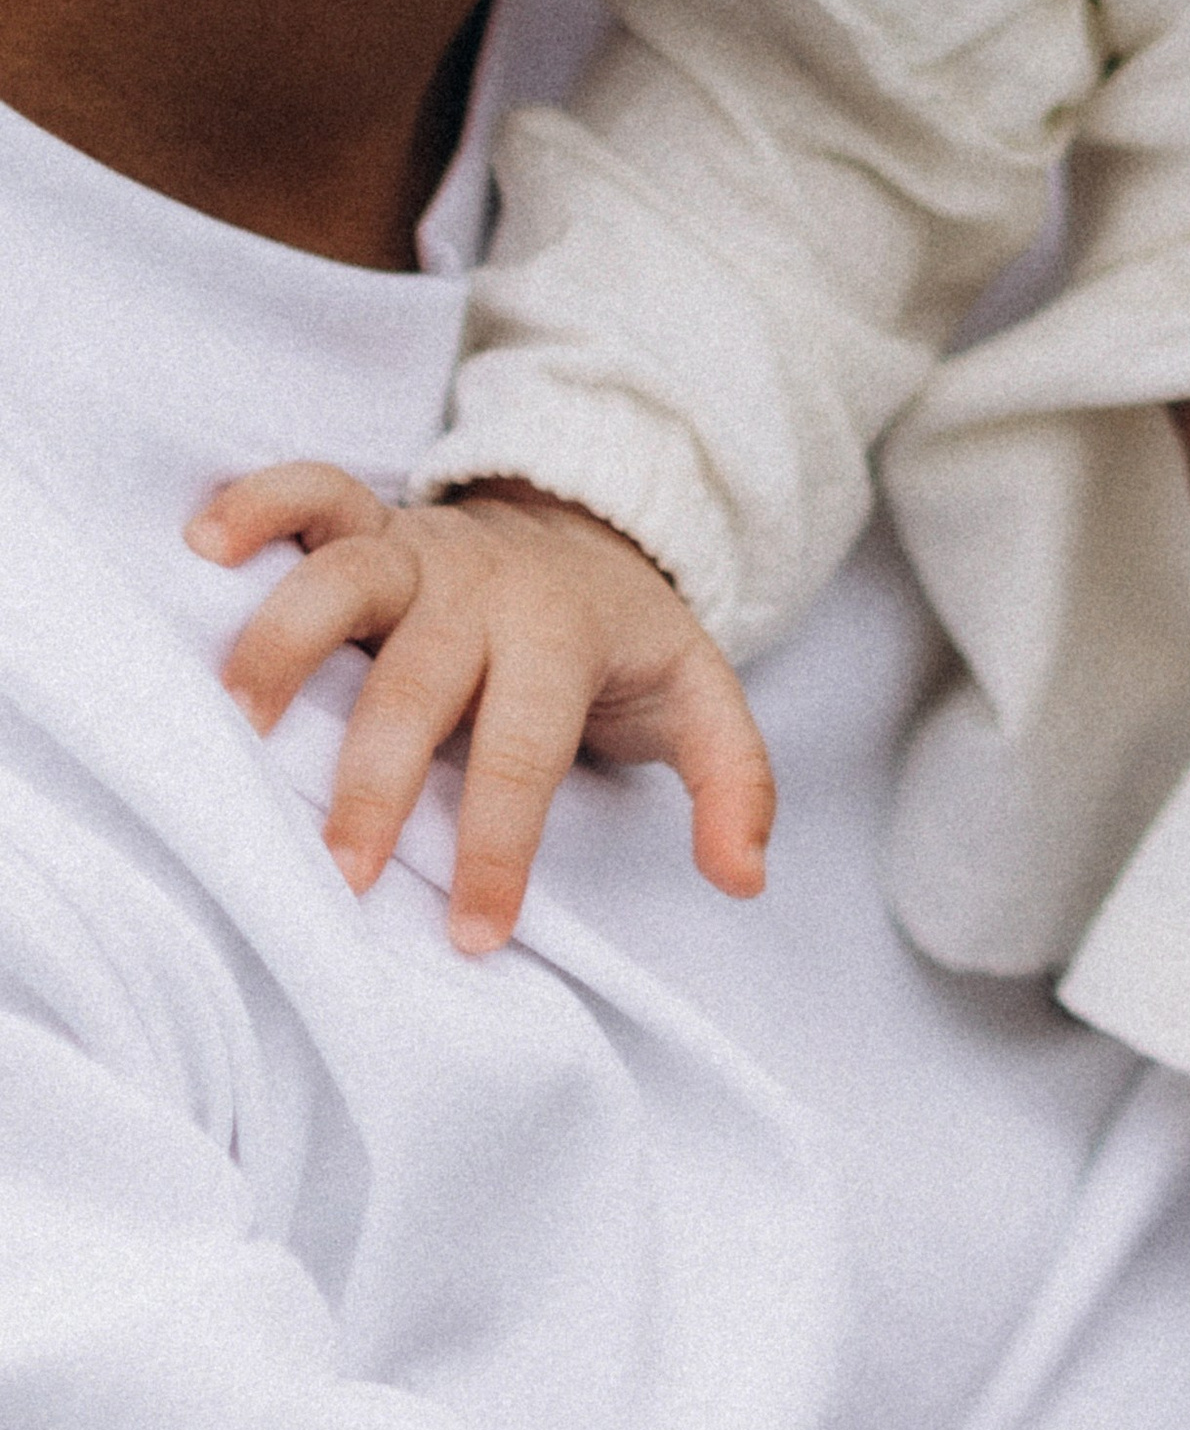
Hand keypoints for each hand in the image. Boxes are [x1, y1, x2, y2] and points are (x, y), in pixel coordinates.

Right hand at [185, 469, 775, 953]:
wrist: (592, 529)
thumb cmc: (622, 643)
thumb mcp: (699, 700)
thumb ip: (732, 784)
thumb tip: (743, 878)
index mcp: (562, 636)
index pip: (528, 748)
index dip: (503, 844)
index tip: (475, 935)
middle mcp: (484, 590)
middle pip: (422, 680)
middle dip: (380, 777)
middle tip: (344, 872)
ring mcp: (421, 549)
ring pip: (349, 577)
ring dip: (289, 640)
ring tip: (239, 719)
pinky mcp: (373, 523)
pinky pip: (311, 494)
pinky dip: (257, 504)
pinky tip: (206, 547)